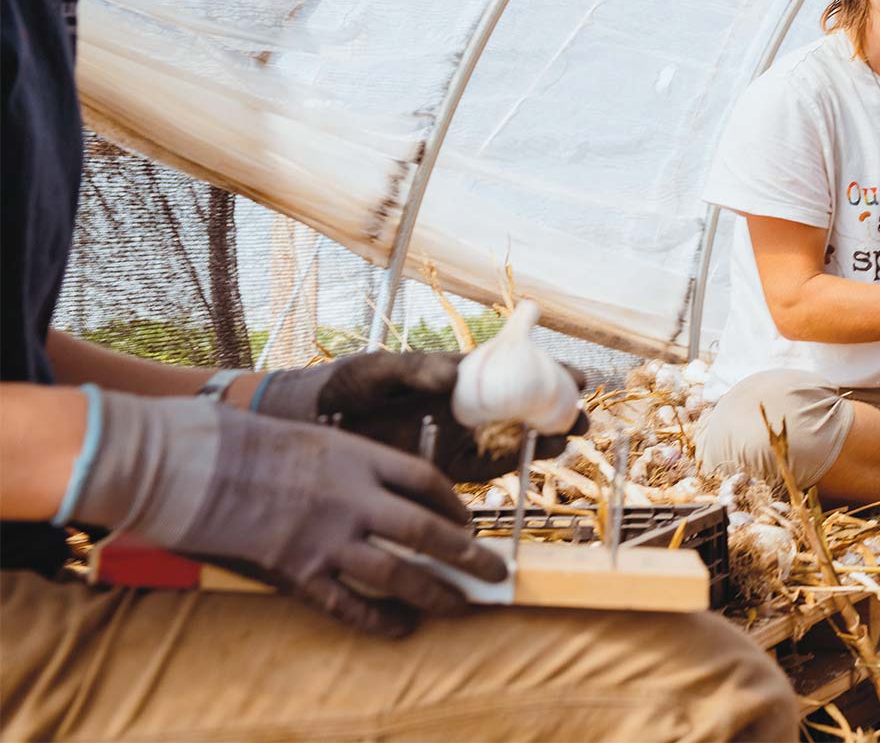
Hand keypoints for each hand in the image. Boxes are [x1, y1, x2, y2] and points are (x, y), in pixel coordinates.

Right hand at [74, 391, 506, 636]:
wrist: (194, 467)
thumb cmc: (249, 443)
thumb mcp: (315, 437)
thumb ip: (353, 462)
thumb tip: (389, 489)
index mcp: (360, 458)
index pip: (426, 483)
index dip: (454, 506)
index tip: (470, 523)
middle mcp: (354, 499)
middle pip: (427, 531)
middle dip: (469, 556)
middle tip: (497, 573)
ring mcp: (327, 539)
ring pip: (399, 574)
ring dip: (437, 593)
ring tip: (464, 606)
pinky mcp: (298, 571)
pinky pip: (348, 604)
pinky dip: (379, 620)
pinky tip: (402, 629)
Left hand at [254, 350, 589, 480]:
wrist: (313, 426)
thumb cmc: (345, 387)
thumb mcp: (378, 370)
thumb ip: (416, 370)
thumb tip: (451, 378)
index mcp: (455, 375)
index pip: (511, 368)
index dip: (546, 370)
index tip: (578, 376)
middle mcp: (463, 407)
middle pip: (522, 406)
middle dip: (557, 410)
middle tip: (584, 415)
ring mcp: (455, 439)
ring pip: (512, 438)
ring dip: (543, 439)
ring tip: (569, 437)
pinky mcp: (442, 470)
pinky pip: (484, 468)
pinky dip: (512, 464)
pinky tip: (534, 460)